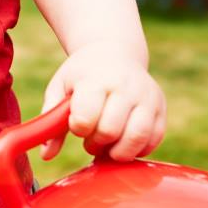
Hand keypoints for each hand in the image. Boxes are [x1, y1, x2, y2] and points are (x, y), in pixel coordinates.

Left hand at [40, 42, 165, 161]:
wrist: (113, 52)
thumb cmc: (82, 74)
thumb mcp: (60, 87)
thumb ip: (51, 118)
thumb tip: (46, 155)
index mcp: (96, 80)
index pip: (87, 117)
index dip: (78, 128)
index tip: (77, 124)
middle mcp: (125, 87)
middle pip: (110, 131)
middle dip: (95, 143)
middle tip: (90, 138)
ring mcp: (147, 97)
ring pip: (136, 138)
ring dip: (118, 152)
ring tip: (107, 145)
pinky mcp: (161, 108)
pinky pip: (153, 140)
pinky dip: (137, 149)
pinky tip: (123, 142)